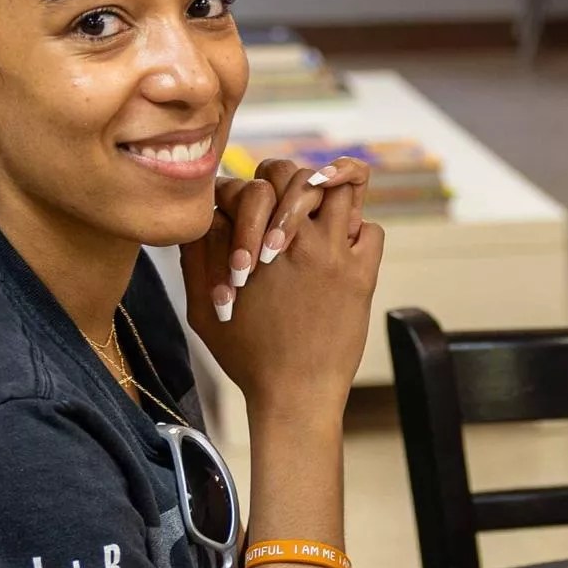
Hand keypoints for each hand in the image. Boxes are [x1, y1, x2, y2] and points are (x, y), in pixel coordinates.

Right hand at [183, 161, 380, 411]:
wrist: (294, 396)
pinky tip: (341, 252)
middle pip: (292, 172)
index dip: (241, 198)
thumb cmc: (246, 356)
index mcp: (251, 244)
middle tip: (282, 205)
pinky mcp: (361, 275)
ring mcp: (333, 255)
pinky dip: (358, 233)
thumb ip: (198, 256)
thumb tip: (206, 216)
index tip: (246, 228)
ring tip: (317, 217)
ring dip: (327, 197)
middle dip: (284, 181)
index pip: (246, 186)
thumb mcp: (201, 307)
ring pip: (339, 188)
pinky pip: (370, 229)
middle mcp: (294, 241)